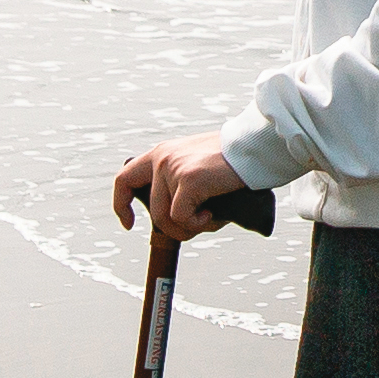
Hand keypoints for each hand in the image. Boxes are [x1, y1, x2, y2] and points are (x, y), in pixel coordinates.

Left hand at [110, 133, 244, 238]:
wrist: (256, 148)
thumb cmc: (234, 164)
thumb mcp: (197, 167)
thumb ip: (180, 185)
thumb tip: (176, 220)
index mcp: (161, 153)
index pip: (125, 179)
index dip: (122, 205)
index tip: (129, 223)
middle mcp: (161, 159)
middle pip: (154, 212)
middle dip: (174, 230)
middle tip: (196, 227)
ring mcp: (172, 168)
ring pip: (166, 219)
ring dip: (190, 228)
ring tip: (211, 216)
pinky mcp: (188, 180)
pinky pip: (182, 218)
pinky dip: (199, 224)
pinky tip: (213, 213)